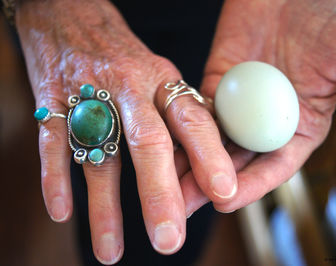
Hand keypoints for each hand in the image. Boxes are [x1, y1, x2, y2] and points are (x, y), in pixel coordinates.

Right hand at [16, 0, 236, 262]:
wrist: (68, 13)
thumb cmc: (122, 54)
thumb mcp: (158, 73)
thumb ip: (175, 116)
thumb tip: (200, 161)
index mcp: (162, 82)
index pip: (193, 122)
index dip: (210, 157)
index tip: (225, 194)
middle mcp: (130, 90)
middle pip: (148, 145)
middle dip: (159, 196)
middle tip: (168, 241)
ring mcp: (88, 95)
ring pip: (98, 155)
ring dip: (104, 207)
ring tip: (110, 252)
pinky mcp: (51, 100)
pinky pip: (52, 143)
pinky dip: (54, 180)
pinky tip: (62, 213)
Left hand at [181, 0, 335, 213]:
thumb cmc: (334, 19)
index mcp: (300, 128)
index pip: (275, 166)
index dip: (252, 186)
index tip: (227, 203)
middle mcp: (267, 123)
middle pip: (237, 162)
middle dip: (210, 185)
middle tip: (184, 205)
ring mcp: (239, 105)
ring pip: (211, 141)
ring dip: (189, 163)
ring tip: (165, 185)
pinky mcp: (215, 84)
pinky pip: (195, 109)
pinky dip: (179, 127)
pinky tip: (162, 144)